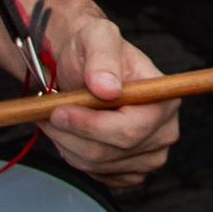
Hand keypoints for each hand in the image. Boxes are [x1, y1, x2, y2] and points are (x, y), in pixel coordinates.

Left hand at [35, 8, 179, 183]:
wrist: (84, 66)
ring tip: (55, 118)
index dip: (91, 126)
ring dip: (67, 143)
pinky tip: (71, 133)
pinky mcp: (132, 170)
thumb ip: (102, 57)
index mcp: (164, 99)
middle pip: (110, 152)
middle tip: (48, 113)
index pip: (130, 130)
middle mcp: (164, 131)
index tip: (60, 111)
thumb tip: (106, 87)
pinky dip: (75, 155)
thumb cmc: (94, 50)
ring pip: (98, 164)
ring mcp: (150, 155)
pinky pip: (97, 174)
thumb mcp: (96, 37)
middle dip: (71, 134)